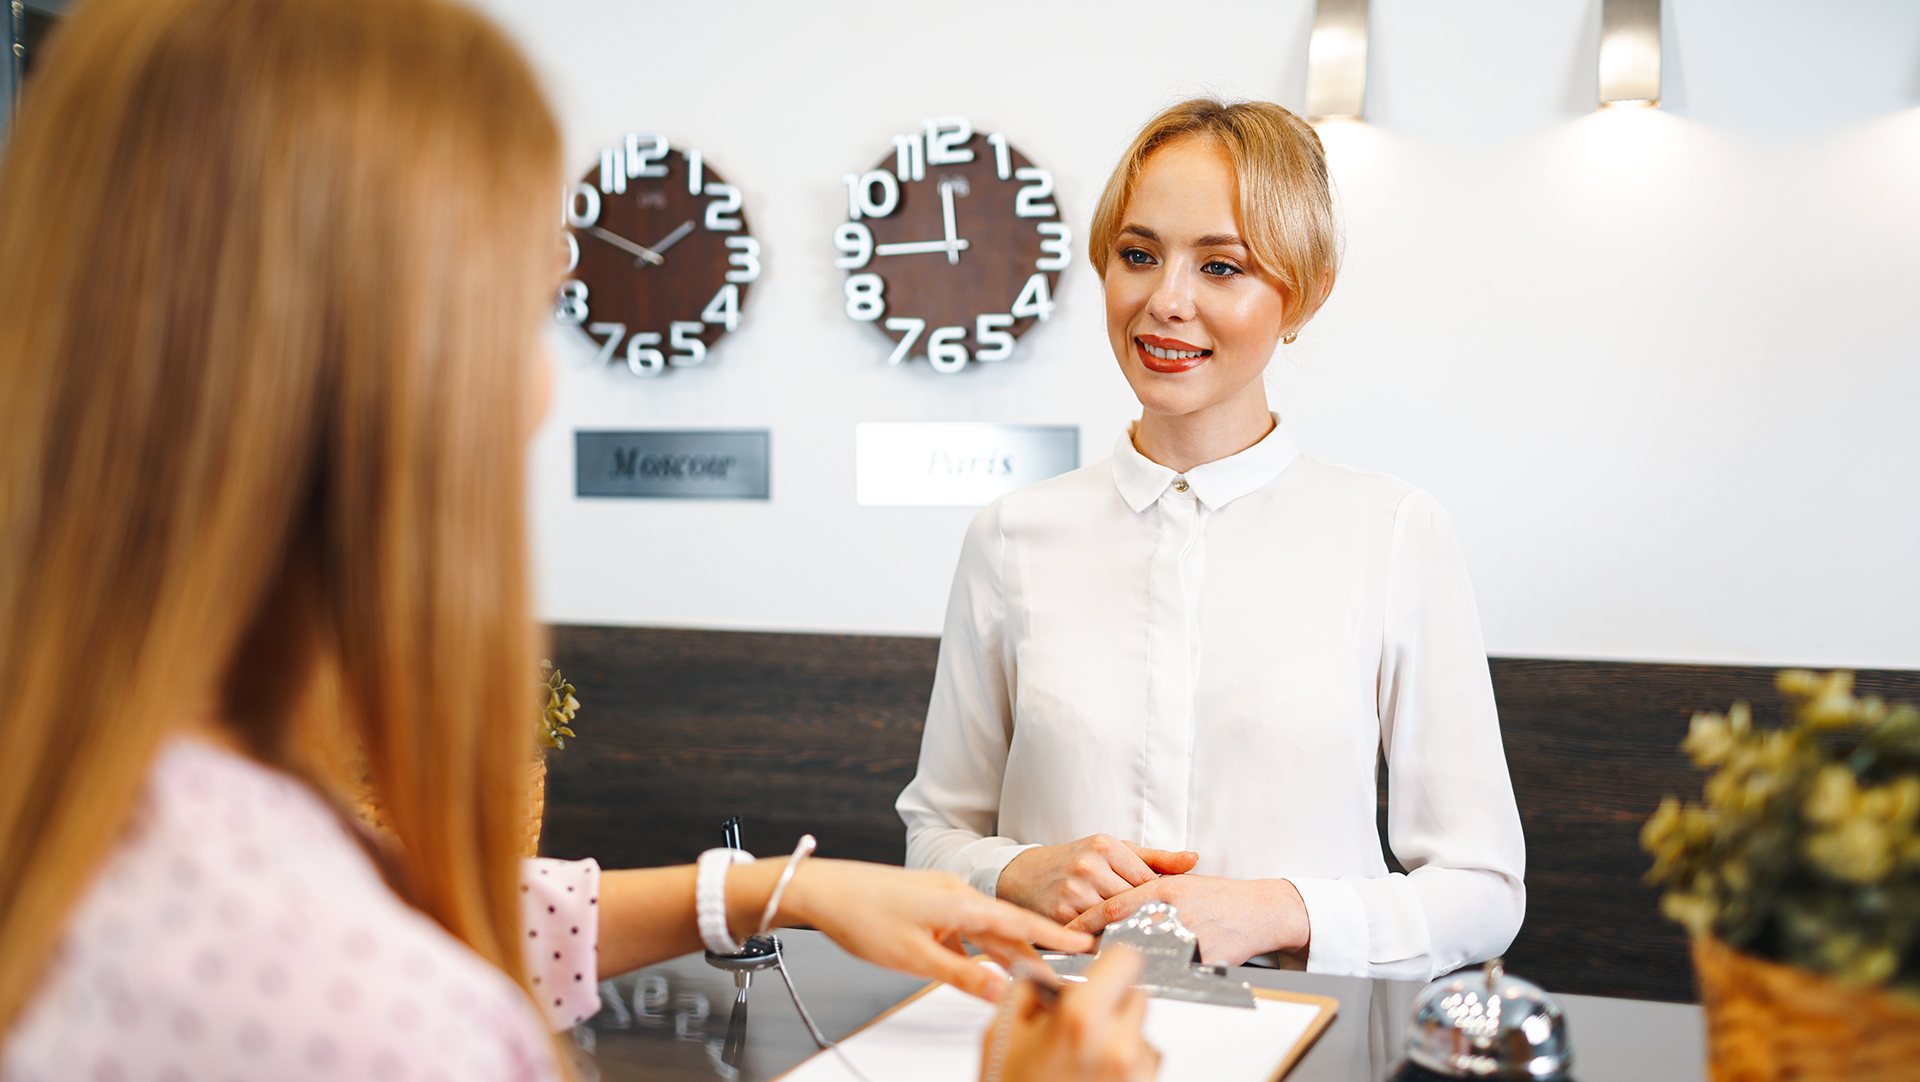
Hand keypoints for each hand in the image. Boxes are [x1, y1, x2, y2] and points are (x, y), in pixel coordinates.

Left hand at [776, 860, 1095, 1001]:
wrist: (824, 889)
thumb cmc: (863, 917)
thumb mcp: (916, 959)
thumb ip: (963, 976)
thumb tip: (1001, 992)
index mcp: (961, 903)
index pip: (1021, 925)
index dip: (1055, 939)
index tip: (1086, 945)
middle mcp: (957, 892)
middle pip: (1007, 928)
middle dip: (1035, 953)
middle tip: (1063, 973)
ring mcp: (941, 894)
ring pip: (984, 928)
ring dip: (1004, 953)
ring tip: (1027, 977)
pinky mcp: (927, 899)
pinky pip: (964, 924)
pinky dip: (977, 945)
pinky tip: (975, 964)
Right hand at [983, 945, 1158, 1081]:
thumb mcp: (1001, 1032)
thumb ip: (1027, 990)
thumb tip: (1044, 971)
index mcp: (1081, 1018)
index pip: (1127, 959)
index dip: (1112, 963)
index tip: (1102, 970)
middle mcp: (1117, 1045)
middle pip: (1137, 995)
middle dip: (1111, 1002)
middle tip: (1081, 1023)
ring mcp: (1135, 1074)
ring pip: (1142, 1031)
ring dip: (1121, 1035)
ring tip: (1084, 1058)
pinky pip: (1146, 1062)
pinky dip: (1126, 1064)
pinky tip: (1094, 1077)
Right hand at [997, 835, 1197, 923]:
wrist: (1024, 874)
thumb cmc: (1074, 861)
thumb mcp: (1115, 851)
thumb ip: (1156, 858)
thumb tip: (1193, 860)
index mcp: (1105, 845)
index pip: (1148, 879)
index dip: (1157, 898)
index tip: (1165, 909)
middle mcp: (1089, 866)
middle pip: (1134, 901)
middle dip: (1144, 916)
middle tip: (1157, 930)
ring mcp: (1074, 890)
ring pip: (1116, 920)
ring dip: (1126, 930)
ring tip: (1134, 937)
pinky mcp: (1061, 914)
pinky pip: (1094, 934)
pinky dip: (1104, 940)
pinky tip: (1109, 942)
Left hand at [1067, 875, 1308, 966]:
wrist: (1259, 910)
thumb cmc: (1218, 896)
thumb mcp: (1180, 882)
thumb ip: (1146, 890)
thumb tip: (1110, 906)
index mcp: (1162, 888)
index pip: (1113, 906)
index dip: (1086, 921)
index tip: (1067, 931)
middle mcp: (1171, 909)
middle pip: (1122, 932)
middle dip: (1098, 946)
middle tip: (1075, 956)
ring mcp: (1186, 934)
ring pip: (1142, 953)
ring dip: (1123, 964)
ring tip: (1102, 971)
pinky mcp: (1201, 956)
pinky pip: (1170, 969)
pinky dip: (1153, 974)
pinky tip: (1141, 980)